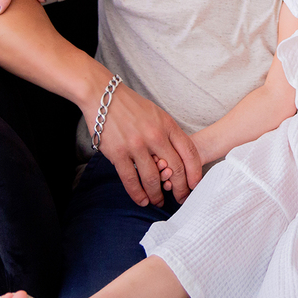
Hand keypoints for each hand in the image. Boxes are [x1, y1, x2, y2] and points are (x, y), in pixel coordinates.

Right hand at [94, 84, 202, 206]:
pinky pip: (131, 180)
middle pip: (175, 169)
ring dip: (157, 194)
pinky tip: (142, 200)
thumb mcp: (157, 114)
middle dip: (180, 188)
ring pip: (153, 179)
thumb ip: (168, 133)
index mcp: (167, 125)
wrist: (103, 96)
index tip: (194, 185)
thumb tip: (178, 155)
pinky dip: (138, 194)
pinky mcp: (118, 153)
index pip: (189, 152)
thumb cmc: (131, 106)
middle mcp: (155, 136)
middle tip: (180, 198)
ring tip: (158, 201)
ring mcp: (136, 145)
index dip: (194, 172)